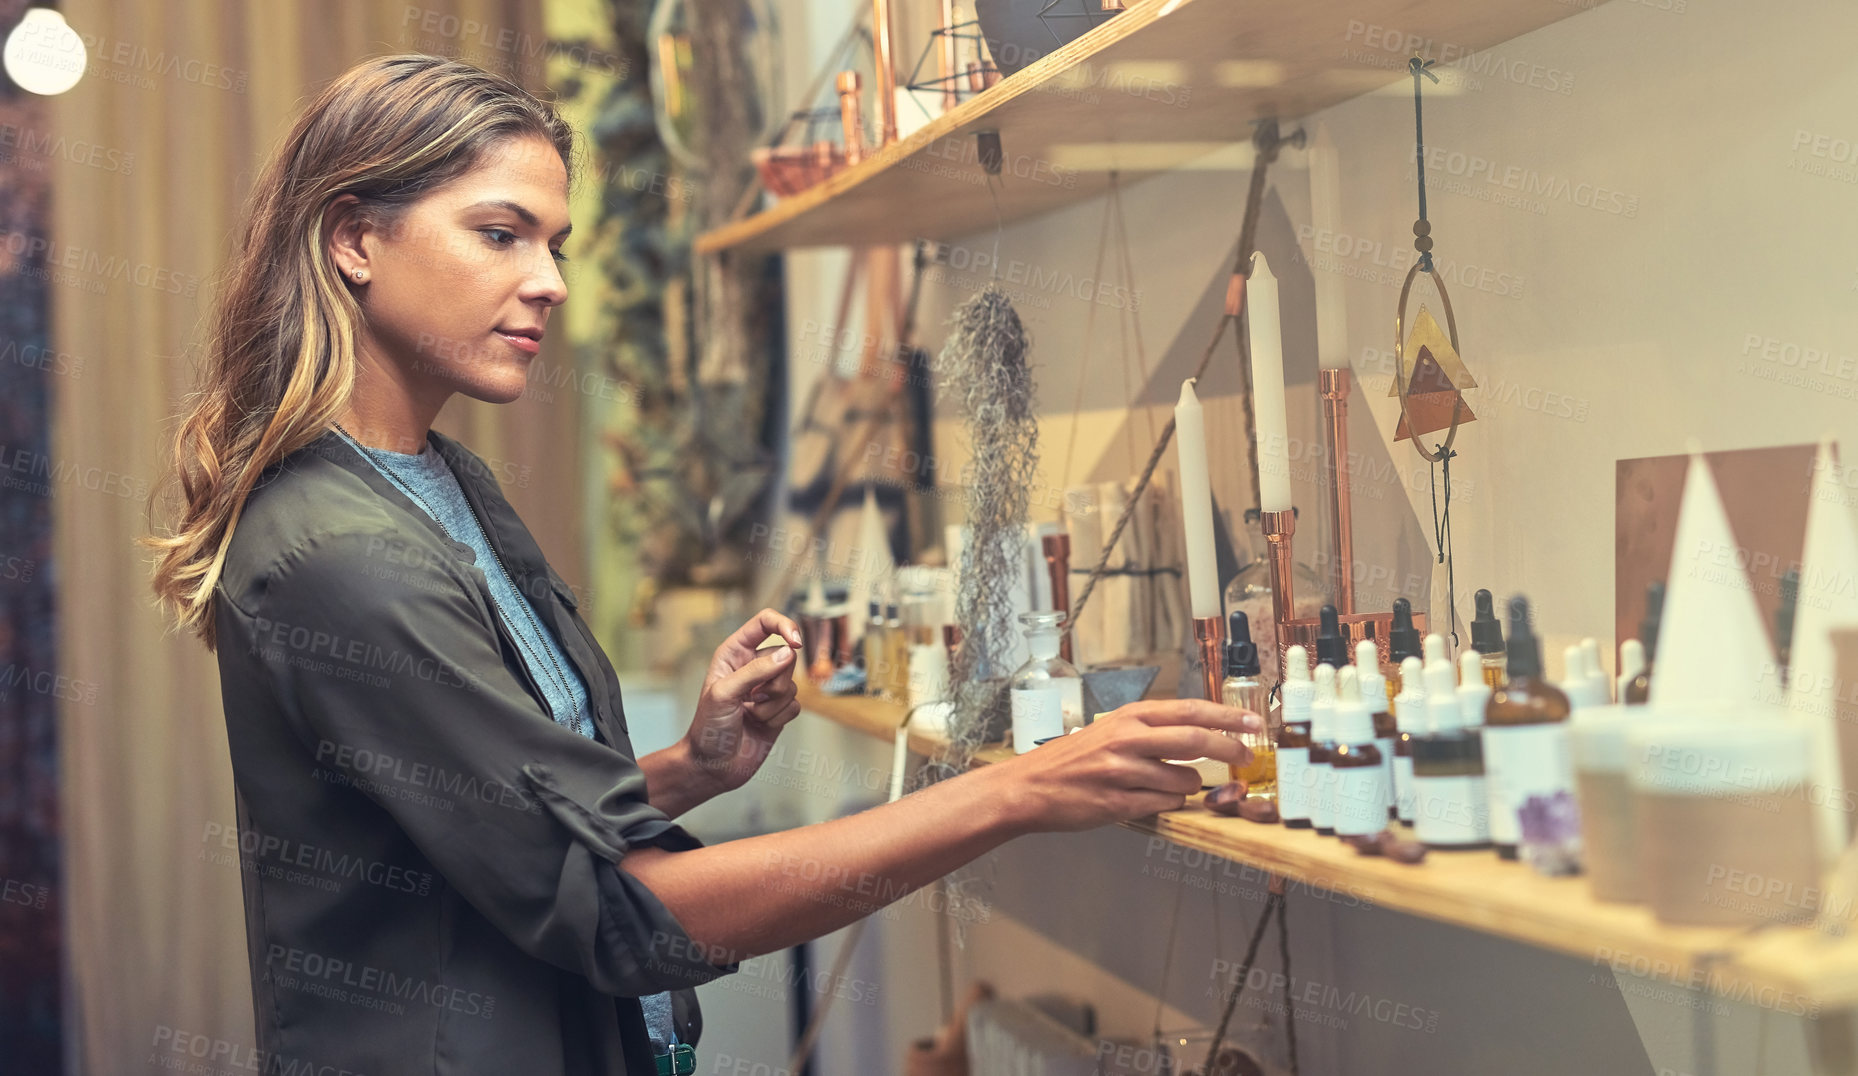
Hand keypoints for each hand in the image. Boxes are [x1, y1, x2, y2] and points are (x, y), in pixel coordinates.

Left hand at [686, 608, 805, 792]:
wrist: (712, 766)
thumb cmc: (708, 729)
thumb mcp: (724, 694)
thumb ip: (756, 671)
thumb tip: (788, 652)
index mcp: (734, 653)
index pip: (765, 623)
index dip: (785, 626)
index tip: (796, 642)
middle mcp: (753, 667)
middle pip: (786, 656)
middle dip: (774, 681)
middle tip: (752, 698)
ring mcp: (767, 689)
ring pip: (793, 684)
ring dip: (773, 705)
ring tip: (750, 715)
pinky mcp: (778, 710)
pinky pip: (796, 705)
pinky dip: (779, 718)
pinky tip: (760, 726)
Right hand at [997, 699, 1260, 832]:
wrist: (1029, 787)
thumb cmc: (1072, 759)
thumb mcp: (1110, 729)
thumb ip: (1150, 730)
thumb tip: (1199, 733)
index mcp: (1129, 717)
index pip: (1190, 710)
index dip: (1227, 717)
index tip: (1254, 723)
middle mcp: (1127, 739)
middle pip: (1197, 740)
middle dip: (1229, 750)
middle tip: (1245, 758)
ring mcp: (1122, 772)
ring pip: (1184, 781)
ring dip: (1188, 787)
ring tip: (1166, 785)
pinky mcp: (1118, 803)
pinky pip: (1163, 806)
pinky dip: (1165, 804)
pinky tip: (1147, 800)